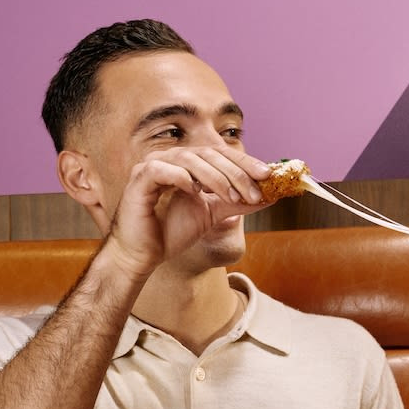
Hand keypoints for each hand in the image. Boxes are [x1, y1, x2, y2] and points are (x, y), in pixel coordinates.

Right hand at [107, 145, 271, 274]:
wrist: (143, 255)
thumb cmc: (172, 232)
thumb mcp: (212, 213)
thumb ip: (237, 201)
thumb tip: (270, 195)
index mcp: (187, 163)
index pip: (220, 155)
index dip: (245, 162)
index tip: (268, 175)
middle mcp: (170, 159)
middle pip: (209, 154)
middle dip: (236, 172)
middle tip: (255, 191)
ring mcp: (153, 165)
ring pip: (191, 159)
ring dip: (216, 177)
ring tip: (234, 197)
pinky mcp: (139, 178)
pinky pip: (163, 169)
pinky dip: (183, 178)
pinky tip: (197, 193)